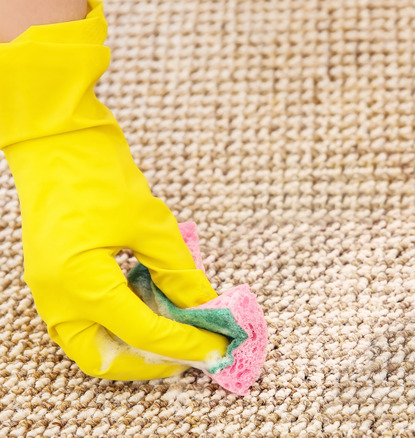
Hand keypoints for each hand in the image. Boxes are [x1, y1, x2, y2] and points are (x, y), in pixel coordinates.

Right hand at [0, 1, 227, 379]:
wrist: (57, 143)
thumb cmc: (100, 176)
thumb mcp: (153, 226)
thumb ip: (179, 273)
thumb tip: (205, 306)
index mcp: (81, 284)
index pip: (143, 334)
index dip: (186, 344)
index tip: (219, 348)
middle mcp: (59, 299)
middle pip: (107, 359)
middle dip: (153, 363)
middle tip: (194, 352)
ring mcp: (52, 293)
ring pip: (93, 346)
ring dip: (136, 348)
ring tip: (178, 335)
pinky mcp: (57, 282)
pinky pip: (88, 323)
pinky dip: (121, 327)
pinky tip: (155, 311)